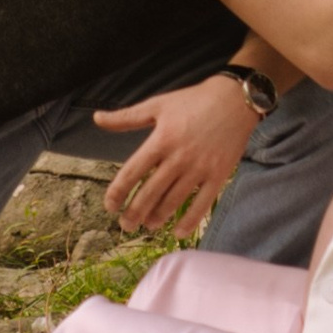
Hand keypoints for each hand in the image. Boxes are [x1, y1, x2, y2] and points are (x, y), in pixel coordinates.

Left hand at [93, 73, 259, 234]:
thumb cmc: (193, 101)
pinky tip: (178, 232)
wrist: (235, 100)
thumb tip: (96, 118)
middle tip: (126, 225)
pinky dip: (190, 221)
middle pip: (151, 192)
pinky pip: (202, 204)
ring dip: (158, 217)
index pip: (132, 172)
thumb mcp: (157, 105)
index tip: (110, 206)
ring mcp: (200, 168)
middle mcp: (178, 157)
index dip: (118, 192)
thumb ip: (126, 117)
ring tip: (148, 225)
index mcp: (160, 140)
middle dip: (135, 212)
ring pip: (174, 201)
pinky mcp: (218, 175)